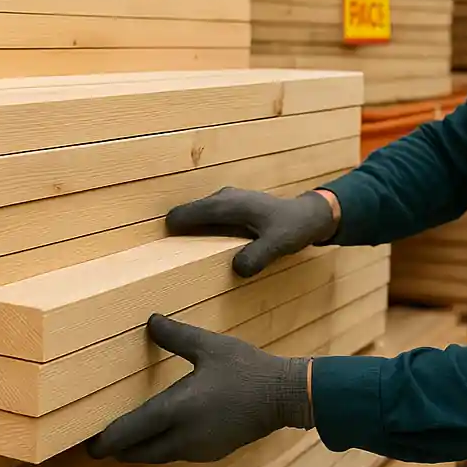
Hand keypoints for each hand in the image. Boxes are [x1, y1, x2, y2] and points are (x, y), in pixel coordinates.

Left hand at [86, 314, 312, 463]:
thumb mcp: (209, 346)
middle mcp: (184, 437)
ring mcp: (199, 449)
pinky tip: (161, 433)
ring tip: (126, 436)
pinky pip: (175, 454)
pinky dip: (161, 447)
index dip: (107, 441)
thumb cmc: (246, 368)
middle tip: (100, 443)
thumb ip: (175, 336)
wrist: (283, 395)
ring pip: (158, 455)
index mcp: (178, 410)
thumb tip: (150, 321)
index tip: (90, 445)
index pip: (131, 432)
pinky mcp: (211, 452)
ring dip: (140, 449)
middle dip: (119, 449)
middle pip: (139, 452)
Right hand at [165, 188, 338, 276]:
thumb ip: (258, 256)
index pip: (191, 213)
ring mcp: (227, 199)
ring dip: (188, 226)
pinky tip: (201, 244)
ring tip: (176, 249)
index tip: (158, 242)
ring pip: (198, 212)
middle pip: (190, 211)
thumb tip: (236, 269)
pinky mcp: (231, 205)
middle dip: (176, 226)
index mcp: (229, 204)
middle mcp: (224, 197)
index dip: (173, 225)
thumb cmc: (292, 228)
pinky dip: (200, 226)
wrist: (308, 215)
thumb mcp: (278, 245)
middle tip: (159, 250)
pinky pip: (208, 215)